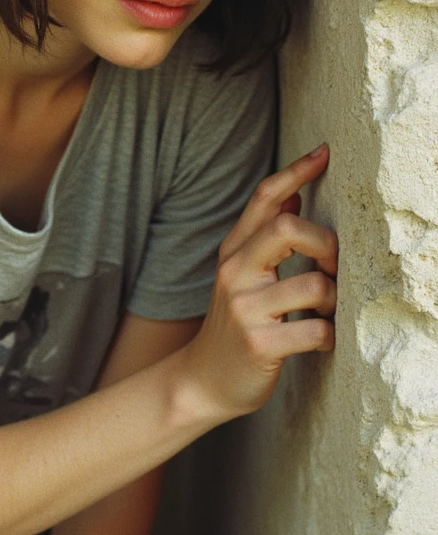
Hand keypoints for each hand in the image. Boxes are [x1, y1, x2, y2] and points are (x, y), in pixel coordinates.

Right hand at [177, 144, 336, 419]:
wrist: (202, 380)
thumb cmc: (234, 325)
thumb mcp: (240, 275)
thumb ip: (262, 238)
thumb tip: (293, 194)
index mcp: (233, 253)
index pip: (263, 198)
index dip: (296, 171)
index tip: (323, 154)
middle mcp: (234, 274)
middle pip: (288, 228)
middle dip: (326, 244)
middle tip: (332, 266)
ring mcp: (245, 310)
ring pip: (314, 284)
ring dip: (332, 301)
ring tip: (324, 312)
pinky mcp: (260, 344)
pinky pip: (316, 331)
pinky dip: (328, 337)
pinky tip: (318, 340)